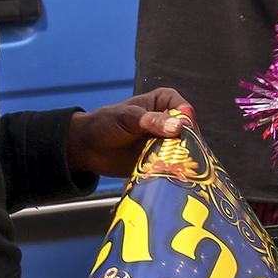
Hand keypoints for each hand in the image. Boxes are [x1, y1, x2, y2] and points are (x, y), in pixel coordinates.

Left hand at [66, 88, 191, 177]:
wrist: (88, 148)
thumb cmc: (106, 123)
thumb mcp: (128, 118)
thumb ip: (151, 121)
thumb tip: (177, 127)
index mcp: (164, 101)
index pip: (185, 110)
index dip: (187, 122)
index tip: (182, 134)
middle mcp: (169, 121)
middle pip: (189, 133)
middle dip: (188, 145)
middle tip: (183, 156)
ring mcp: (166, 142)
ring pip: (184, 151)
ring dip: (182, 160)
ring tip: (178, 168)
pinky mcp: (161, 161)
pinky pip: (174, 166)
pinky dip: (174, 171)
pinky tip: (172, 176)